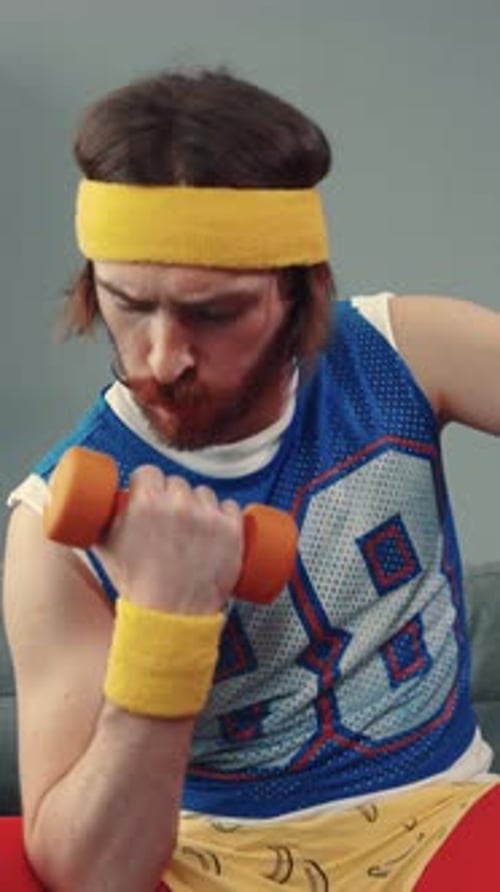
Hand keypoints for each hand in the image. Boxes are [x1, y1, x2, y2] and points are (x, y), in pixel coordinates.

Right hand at [95, 466, 242, 614]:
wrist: (170, 617)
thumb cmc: (136, 585)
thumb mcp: (104, 548)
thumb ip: (95, 520)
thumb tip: (87, 505)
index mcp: (145, 503)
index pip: (148, 472)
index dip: (148, 484)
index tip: (149, 496)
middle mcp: (178, 505)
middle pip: (176, 483)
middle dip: (173, 498)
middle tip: (170, 522)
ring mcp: (208, 517)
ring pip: (204, 494)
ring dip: (199, 506)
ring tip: (192, 532)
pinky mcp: (231, 530)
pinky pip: (231, 507)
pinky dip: (224, 517)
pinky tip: (215, 531)